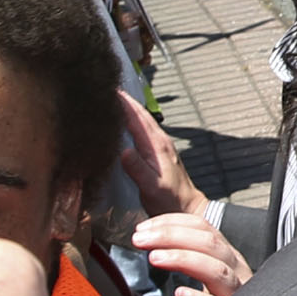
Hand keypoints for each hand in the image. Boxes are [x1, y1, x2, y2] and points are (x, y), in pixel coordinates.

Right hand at [116, 88, 209, 217]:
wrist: (190, 208)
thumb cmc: (171, 201)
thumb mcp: (152, 188)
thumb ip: (138, 169)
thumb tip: (124, 150)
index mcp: (157, 146)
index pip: (137, 118)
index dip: (123, 103)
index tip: (108, 89)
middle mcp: (160, 141)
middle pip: (140, 114)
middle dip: (124, 100)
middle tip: (106, 87)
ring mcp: (161, 146)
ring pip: (142, 121)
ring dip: (128, 108)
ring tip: (112, 99)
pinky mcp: (159, 152)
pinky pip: (143, 130)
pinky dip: (132, 121)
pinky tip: (124, 122)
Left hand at [131, 213, 251, 295]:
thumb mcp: (208, 271)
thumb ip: (187, 253)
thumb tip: (150, 237)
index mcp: (226, 256)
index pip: (202, 227)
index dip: (171, 222)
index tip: (143, 228)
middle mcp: (234, 270)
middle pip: (208, 243)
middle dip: (170, 236)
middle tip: (140, 239)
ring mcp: (236, 294)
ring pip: (217, 270)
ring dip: (183, 259)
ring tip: (155, 258)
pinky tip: (181, 294)